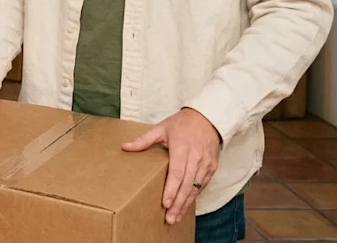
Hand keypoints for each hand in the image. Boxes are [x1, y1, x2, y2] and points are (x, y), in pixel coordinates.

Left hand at [122, 107, 220, 224]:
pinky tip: (186, 205)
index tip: (165, 203)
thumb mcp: (161, 128)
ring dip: (186, 204)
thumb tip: (125, 147)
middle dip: (178, 204)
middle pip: (187, 185)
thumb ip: (144, 140)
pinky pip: (203, 185)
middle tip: (169, 218)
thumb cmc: (182, 123)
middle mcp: (196, 158)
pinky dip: (194, 196)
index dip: (172, 190)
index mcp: (182, 149)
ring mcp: (206, 164)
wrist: (208, 118)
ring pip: (196, 188)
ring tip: (176, 217)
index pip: (177, 173)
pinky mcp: (212, 167)